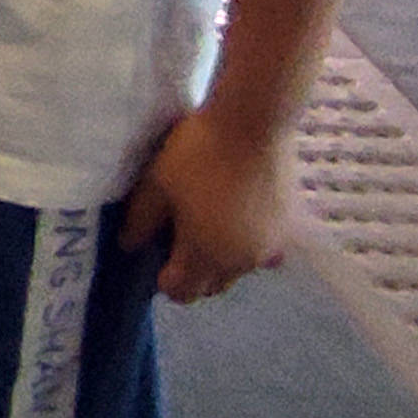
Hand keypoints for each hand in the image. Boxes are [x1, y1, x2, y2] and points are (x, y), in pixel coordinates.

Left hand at [120, 105, 290, 303]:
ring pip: (238, 270)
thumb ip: (140, 221)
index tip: (156, 253)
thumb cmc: (198, 154)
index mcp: (205, 256)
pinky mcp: (288, 229)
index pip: (182, 292)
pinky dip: (247, 244)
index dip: (165, 279)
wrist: (254, 124)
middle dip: (193, 273)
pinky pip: (261, 251)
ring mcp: (269, 248)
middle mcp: (241, 263)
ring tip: (207, 223)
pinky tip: (236, 214)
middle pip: (211, 286)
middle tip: (178, 237)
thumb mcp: (156, 184)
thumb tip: (129, 246)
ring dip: (221, 259)